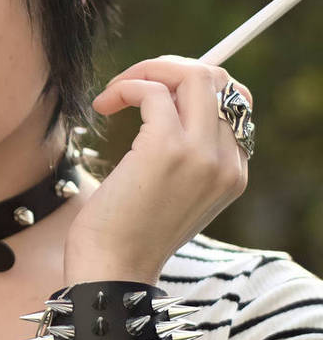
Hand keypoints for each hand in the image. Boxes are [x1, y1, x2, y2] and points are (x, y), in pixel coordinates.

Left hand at [63, 56, 250, 286]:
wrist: (112, 270)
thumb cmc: (128, 232)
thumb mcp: (172, 191)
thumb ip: (185, 151)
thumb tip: (165, 97)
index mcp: (233, 173)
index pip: (233, 102)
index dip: (192, 85)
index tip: (154, 91)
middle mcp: (226, 162)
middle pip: (218, 80)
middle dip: (171, 68)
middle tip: (132, 84)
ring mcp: (201, 154)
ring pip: (193, 75)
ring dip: (148, 70)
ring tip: (115, 92)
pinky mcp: (166, 148)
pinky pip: (153, 90)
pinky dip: (126, 86)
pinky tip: (106, 105)